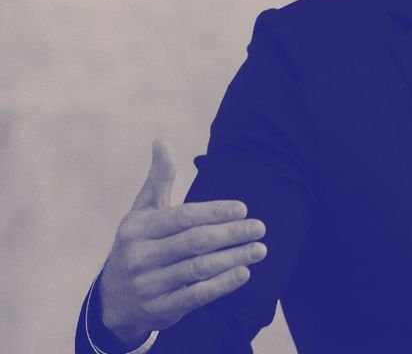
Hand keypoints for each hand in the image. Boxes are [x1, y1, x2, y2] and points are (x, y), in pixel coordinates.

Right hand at [98, 139, 267, 342]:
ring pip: (198, 269)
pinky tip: (243, 273)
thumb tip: (162, 139)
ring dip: (233, 258)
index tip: (244, 209)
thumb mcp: (141, 213)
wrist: (112, 300)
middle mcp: (140, 257)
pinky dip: (221, 285)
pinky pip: (195, 296)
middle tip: (260, 228)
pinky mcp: (158, 310)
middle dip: (231, 234)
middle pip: (194, 242)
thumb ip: (158, 180)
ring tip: (260, 249)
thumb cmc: (137, 246)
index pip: (183, 217)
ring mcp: (147, 285)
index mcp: (138, 229)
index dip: (215, 212)